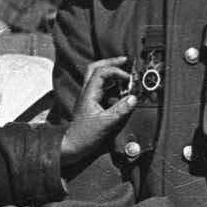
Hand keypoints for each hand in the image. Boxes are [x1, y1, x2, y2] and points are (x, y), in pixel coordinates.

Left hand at [59, 57, 135, 171]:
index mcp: (89, 93)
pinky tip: (120, 88)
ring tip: (124, 73)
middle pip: (95, 68)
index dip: (116, 71)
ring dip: (110, 72)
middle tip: (124, 60)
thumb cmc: (86, 135)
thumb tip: (134, 97)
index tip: (129, 79)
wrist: (72, 145)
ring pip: (96, 77)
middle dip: (110, 62)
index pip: (101, 72)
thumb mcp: (106, 122)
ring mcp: (88, 97)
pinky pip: (100, 88)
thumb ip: (120, 109)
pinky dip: (110, 84)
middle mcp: (87, 92)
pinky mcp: (90, 104)